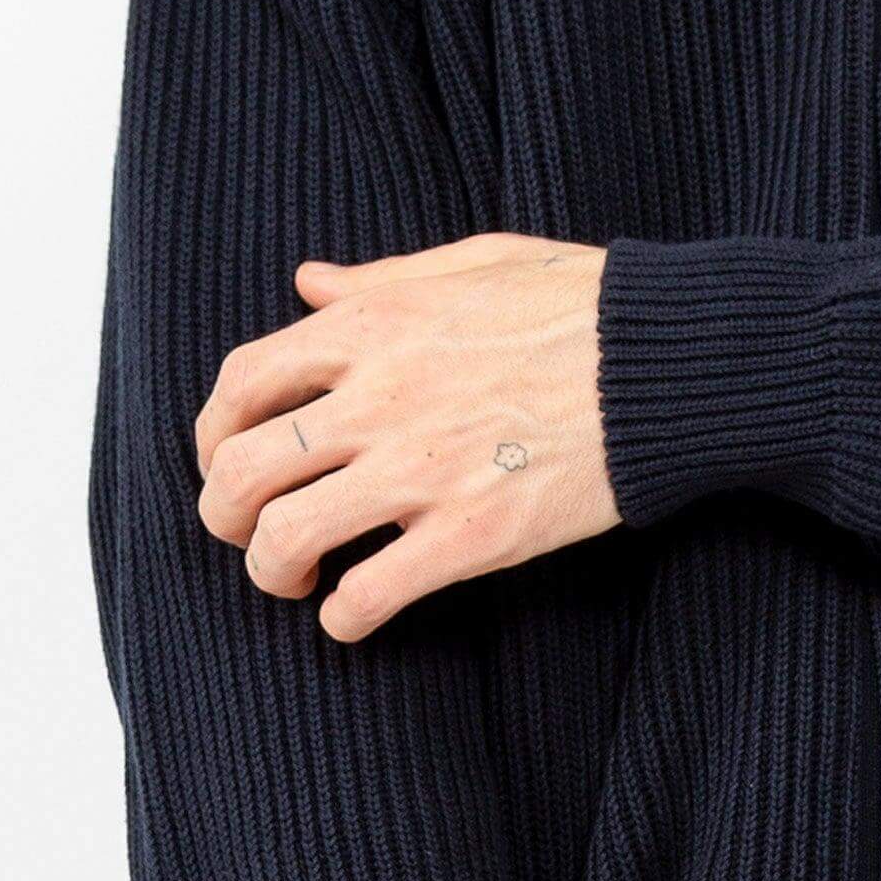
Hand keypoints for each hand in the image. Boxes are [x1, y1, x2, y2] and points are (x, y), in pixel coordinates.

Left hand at [193, 232, 617, 640]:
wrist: (666, 361)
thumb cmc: (582, 303)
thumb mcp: (475, 262)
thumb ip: (381, 277)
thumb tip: (307, 282)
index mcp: (375, 326)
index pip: (244, 381)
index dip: (214, 432)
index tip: (228, 459)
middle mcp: (381, 396)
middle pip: (243, 470)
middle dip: (224, 515)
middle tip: (250, 534)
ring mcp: (423, 468)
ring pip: (286, 538)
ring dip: (273, 572)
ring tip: (300, 579)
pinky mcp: (473, 533)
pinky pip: (368, 595)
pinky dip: (344, 618)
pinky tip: (357, 613)